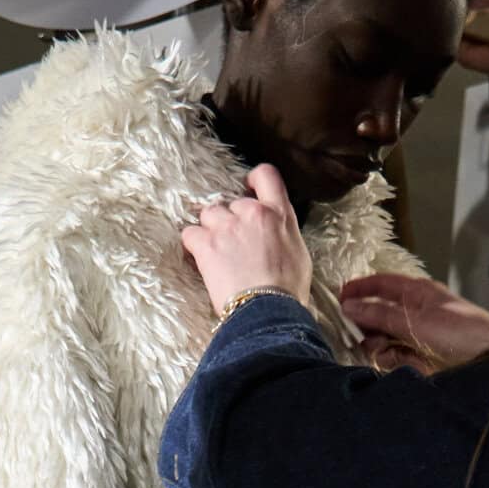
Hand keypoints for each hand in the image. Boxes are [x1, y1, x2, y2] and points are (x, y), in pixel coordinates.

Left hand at [181, 163, 312, 317]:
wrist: (269, 312)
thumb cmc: (288, 291)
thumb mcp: (299, 254)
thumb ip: (284, 233)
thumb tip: (277, 233)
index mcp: (278, 213)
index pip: (266, 175)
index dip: (253, 179)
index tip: (247, 188)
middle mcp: (252, 213)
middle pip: (231, 203)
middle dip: (230, 221)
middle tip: (233, 245)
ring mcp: (227, 227)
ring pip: (209, 215)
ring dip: (210, 230)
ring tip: (216, 253)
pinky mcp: (207, 245)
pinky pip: (190, 234)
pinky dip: (192, 245)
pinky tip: (199, 258)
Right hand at [340, 272, 488, 375]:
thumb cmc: (463, 334)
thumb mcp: (417, 321)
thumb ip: (381, 315)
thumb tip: (350, 307)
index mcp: (419, 293)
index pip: (382, 284)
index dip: (360, 288)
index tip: (339, 298)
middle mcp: (416, 312)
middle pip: (379, 314)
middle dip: (366, 325)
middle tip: (356, 336)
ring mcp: (418, 337)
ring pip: (384, 339)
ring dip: (379, 346)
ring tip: (386, 353)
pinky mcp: (421, 359)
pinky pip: (395, 358)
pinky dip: (393, 361)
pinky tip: (404, 363)